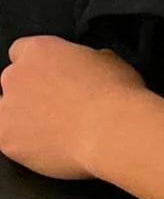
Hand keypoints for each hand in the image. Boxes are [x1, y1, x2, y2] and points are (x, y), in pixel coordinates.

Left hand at [0, 37, 148, 179]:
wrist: (111, 131)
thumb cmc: (117, 92)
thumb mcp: (109, 61)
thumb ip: (85, 62)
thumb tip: (86, 71)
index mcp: (39, 50)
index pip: (21, 50)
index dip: (38, 65)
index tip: (53, 76)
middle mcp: (15, 76)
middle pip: (13, 82)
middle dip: (30, 92)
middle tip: (58, 106)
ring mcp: (6, 110)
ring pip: (7, 114)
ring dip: (24, 119)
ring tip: (54, 131)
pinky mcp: (6, 141)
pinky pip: (9, 141)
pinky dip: (25, 145)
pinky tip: (50, 148)